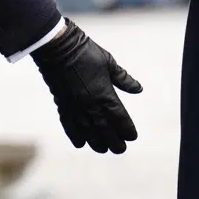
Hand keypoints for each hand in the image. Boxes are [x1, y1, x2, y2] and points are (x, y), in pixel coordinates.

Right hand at [32, 19, 142, 153]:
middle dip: (113, 141)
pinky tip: (80, 143)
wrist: (59, 48)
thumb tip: (138, 89)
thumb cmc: (87, 52)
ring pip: (87, 131)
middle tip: (120, 149)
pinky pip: (69, 125)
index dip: (126, 129)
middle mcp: (90, 104)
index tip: (132, 137)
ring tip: (103, 149)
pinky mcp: (62, 105)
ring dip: (96, 142)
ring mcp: (75, 106)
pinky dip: (75, 135)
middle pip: (104, 129)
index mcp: (104, 93)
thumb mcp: (110, 63)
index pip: (119, 117)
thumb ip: (124, 79)